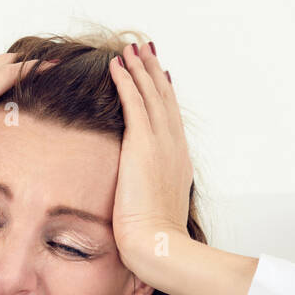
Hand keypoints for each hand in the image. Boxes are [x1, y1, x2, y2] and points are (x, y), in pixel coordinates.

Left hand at [107, 42, 194, 294]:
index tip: (157, 75)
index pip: (170, 119)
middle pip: (164, 99)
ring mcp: (161, 143)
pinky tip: (116, 66)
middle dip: (153, 72)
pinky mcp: (144, 144)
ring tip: (130, 49)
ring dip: (139, 69)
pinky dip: (126, 81)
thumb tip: (139, 193)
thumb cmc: (154, 239)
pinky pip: (134, 102)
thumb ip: (150, 193)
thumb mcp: (155, 209)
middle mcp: (174, 147)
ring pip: (151, 94)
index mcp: (178, 161)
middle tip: (144, 49)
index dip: (163, 94)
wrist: (157, 245)